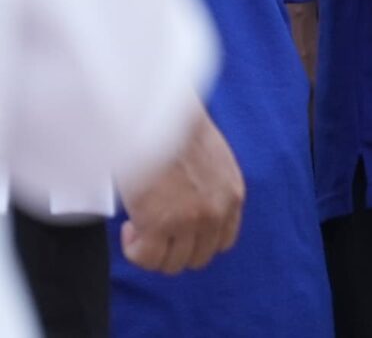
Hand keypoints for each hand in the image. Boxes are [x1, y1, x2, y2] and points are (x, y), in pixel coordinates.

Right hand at [119, 105, 244, 273]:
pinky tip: (130, 226)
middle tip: (153, 229)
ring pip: (171, 264)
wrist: (157, 116)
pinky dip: (134, 249)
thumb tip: (191, 208)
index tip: (175, 229)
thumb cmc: (176, 130)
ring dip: (152, 249)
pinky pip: (145, 258)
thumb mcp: (211, 160)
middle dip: (172, 248)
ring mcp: (190, 221)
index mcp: (233, 194)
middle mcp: (217, 211)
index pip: (222, 242)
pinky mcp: (160, 224)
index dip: (195, 241)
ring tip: (139, 223)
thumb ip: (210, 188)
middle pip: (197, 258)